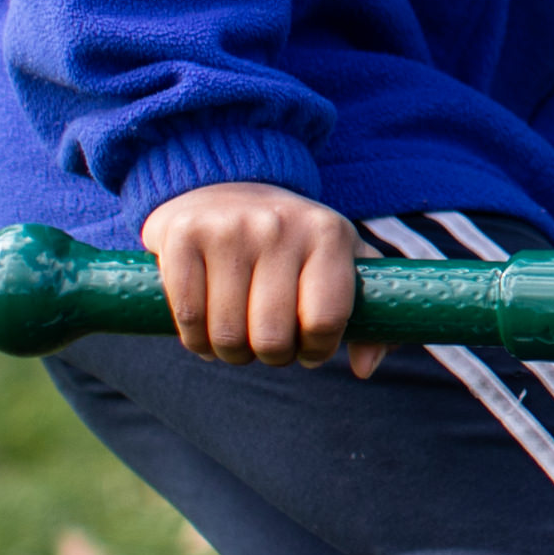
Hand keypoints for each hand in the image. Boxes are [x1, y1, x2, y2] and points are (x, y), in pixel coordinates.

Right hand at [146, 182, 378, 375]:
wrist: (227, 186)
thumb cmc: (294, 241)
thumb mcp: (343, 262)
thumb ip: (369, 318)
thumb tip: (365, 369)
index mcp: (328, 233)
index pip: (325, 321)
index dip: (316, 350)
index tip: (308, 347)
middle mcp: (280, 226)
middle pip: (272, 337)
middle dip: (271, 356)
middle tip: (269, 343)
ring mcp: (229, 228)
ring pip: (227, 335)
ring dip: (230, 352)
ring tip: (238, 335)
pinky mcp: (184, 235)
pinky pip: (188, 318)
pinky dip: (195, 339)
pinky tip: (206, 327)